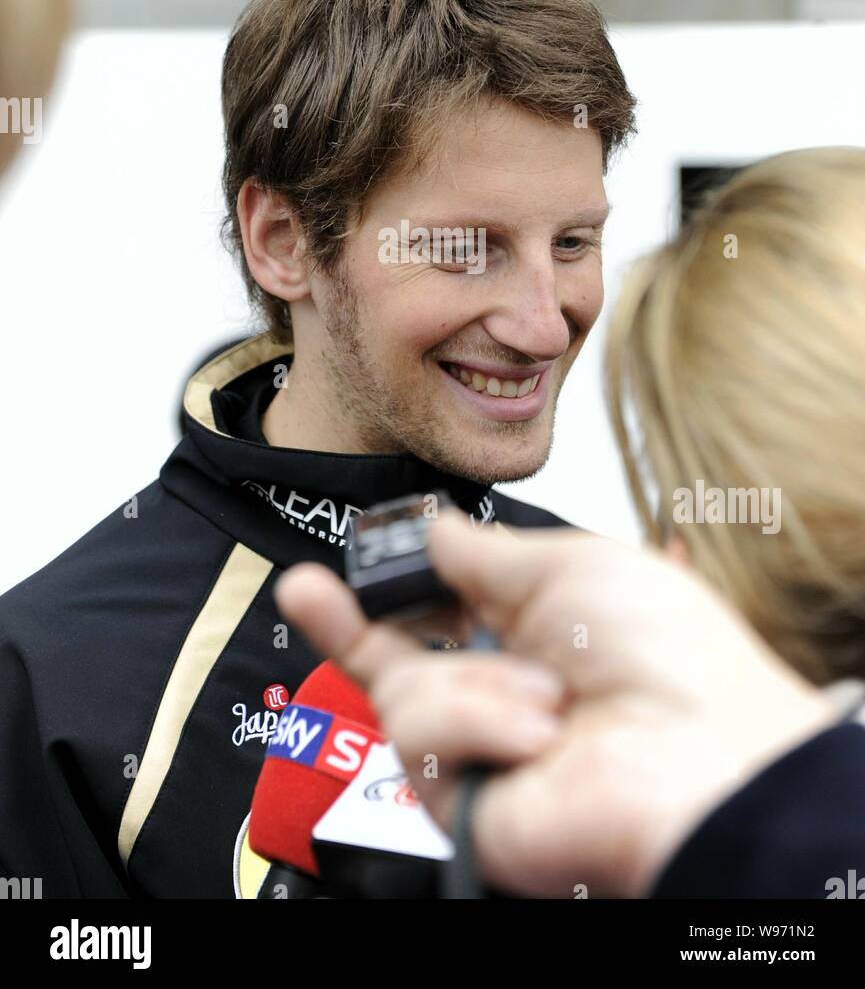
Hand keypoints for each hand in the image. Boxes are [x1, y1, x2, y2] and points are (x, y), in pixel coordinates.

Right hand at [275, 509, 835, 897]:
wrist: (700, 758)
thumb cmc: (668, 661)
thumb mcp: (569, 565)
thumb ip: (484, 552)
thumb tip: (436, 531)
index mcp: (535, 639)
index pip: (440, 612)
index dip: (390, 590)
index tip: (351, 563)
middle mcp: (503, 699)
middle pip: (396, 664)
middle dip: (344, 625)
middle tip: (306, 590)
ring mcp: (484, 753)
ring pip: (404, 690)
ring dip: (476, 681)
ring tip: (549, 700)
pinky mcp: (465, 804)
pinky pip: (422, 736)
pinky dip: (477, 722)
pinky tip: (533, 735)